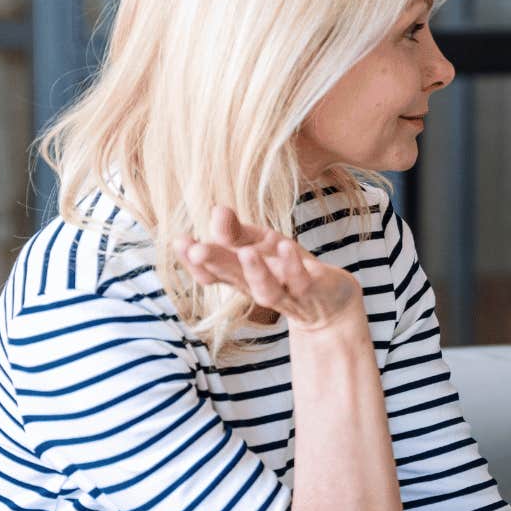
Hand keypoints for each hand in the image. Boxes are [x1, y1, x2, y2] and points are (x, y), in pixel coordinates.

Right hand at [174, 206, 363, 332]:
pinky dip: (293, 267)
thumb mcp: (258, 244)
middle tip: (196, 248)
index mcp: (239, 275)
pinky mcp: (311, 293)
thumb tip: (216, 209)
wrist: (332, 301)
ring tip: (245, 253)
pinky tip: (286, 247)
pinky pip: (301, 282)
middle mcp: (257, 288)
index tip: (179, 241)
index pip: (210, 271)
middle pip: (232, 277)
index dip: (193, 260)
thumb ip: (234, 232)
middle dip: (214, 263)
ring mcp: (285, 294)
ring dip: (255, 272)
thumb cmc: (287, 268)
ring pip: (265, 290)